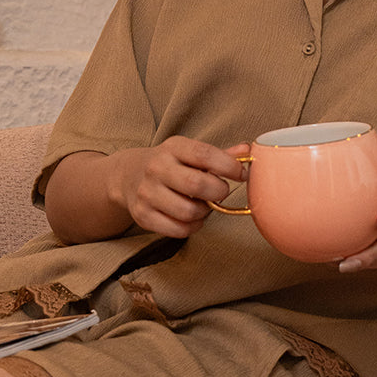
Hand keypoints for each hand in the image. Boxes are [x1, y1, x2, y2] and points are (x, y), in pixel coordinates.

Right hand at [107, 138, 250, 238]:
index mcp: (173, 147)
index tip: (241, 174)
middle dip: (218, 192)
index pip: (204, 154)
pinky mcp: (143, 215)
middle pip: (197, 185)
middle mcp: (157, 168)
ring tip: (203, 205)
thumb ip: (219, 155)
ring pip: (189, 212)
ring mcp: (147, 193)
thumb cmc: (169, 164)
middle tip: (220, 192)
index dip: (228, 166)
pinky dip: (192, 227)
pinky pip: (178, 230)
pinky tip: (192, 217)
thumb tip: (248, 151)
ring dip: (205, 213)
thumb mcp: (189, 152)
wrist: (127, 175)